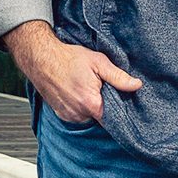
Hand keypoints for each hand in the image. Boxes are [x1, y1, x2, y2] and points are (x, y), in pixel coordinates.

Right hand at [3, 20, 141, 122]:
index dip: (120, 111)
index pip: (114, 119)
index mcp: (91, 104)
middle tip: (103, 89)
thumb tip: (136, 85)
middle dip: (105, 105)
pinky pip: (78, 115)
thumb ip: (118, 77)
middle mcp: (79, 115)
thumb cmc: (68, 58)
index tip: (122, 102)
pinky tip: (78, 93)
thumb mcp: (98, 63)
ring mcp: (69, 116)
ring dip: (92, 106)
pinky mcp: (61, 115)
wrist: (41, 58)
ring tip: (88, 89)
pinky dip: (81, 107)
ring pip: (89, 117)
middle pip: (102, 117)